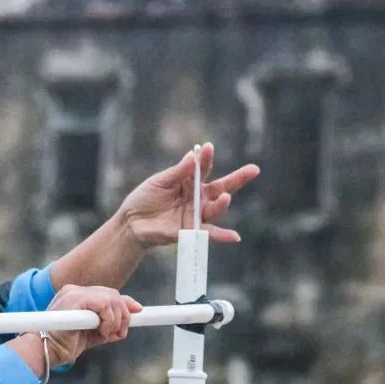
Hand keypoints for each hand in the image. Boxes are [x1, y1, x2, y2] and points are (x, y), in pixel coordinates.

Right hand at [44, 285, 142, 365]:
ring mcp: (74, 292)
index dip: (125, 302)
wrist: (48, 351)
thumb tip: (126, 325)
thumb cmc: (65, 345)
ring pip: (111, 299)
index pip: (108, 293)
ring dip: (115, 321)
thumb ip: (108, 326)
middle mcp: (75, 290)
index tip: (138, 310)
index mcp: (77, 295)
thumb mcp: (93, 334)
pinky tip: (102, 331)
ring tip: (106, 335)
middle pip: (113, 295)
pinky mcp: (75, 298)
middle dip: (123, 315)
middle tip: (119, 333)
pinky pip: (104, 304)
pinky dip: (108, 320)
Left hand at [117, 142, 259, 248]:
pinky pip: (208, 233)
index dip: (208, 158)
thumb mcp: (160, 181)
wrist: (131, 221)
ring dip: (222, 204)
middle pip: (221, 188)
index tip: (208, 147)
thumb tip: (194, 156)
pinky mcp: (189, 231)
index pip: (205, 169)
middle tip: (253, 170)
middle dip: (238, 179)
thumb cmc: (145, 198)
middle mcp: (197, 198)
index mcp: (190, 182)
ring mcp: (195, 215)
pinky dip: (222, 236)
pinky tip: (235, 236)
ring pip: (215, 209)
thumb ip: (178, 172)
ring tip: (225, 197)